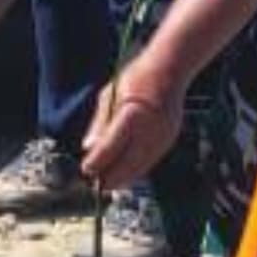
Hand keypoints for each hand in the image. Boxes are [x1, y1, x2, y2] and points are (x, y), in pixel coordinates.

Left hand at [80, 62, 185, 192]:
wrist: (170, 71)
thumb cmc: (135, 79)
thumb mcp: (110, 95)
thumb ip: (100, 123)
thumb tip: (87, 148)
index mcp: (131, 115)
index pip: (110, 147)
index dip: (97, 162)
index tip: (86, 170)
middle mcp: (149, 129)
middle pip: (127, 163)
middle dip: (111, 177)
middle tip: (97, 185)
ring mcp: (162, 136)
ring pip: (141, 166)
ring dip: (124, 177)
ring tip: (109, 184)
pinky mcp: (169, 140)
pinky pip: (150, 161)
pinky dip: (137, 170)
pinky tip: (126, 174)